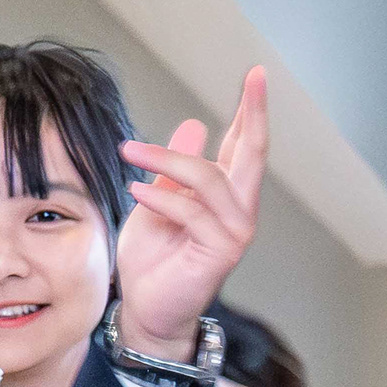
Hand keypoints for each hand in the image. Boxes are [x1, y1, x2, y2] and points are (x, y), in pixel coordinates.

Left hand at [114, 68, 270, 359]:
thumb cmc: (153, 261)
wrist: (146, 310)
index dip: (250, 111)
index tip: (255, 75)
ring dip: (168, 160)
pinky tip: (136, 190)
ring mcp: (235, 231)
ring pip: (210, 179)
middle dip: (254, 113)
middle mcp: (239, 209)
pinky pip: (192, 213)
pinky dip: (162, 198)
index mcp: (226, 195)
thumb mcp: (158, 203)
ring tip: (131, 152)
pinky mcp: (221, 251)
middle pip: (253, 153)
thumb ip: (175, 170)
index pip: (243, 146)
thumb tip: (194, 126)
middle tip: (255, 78)